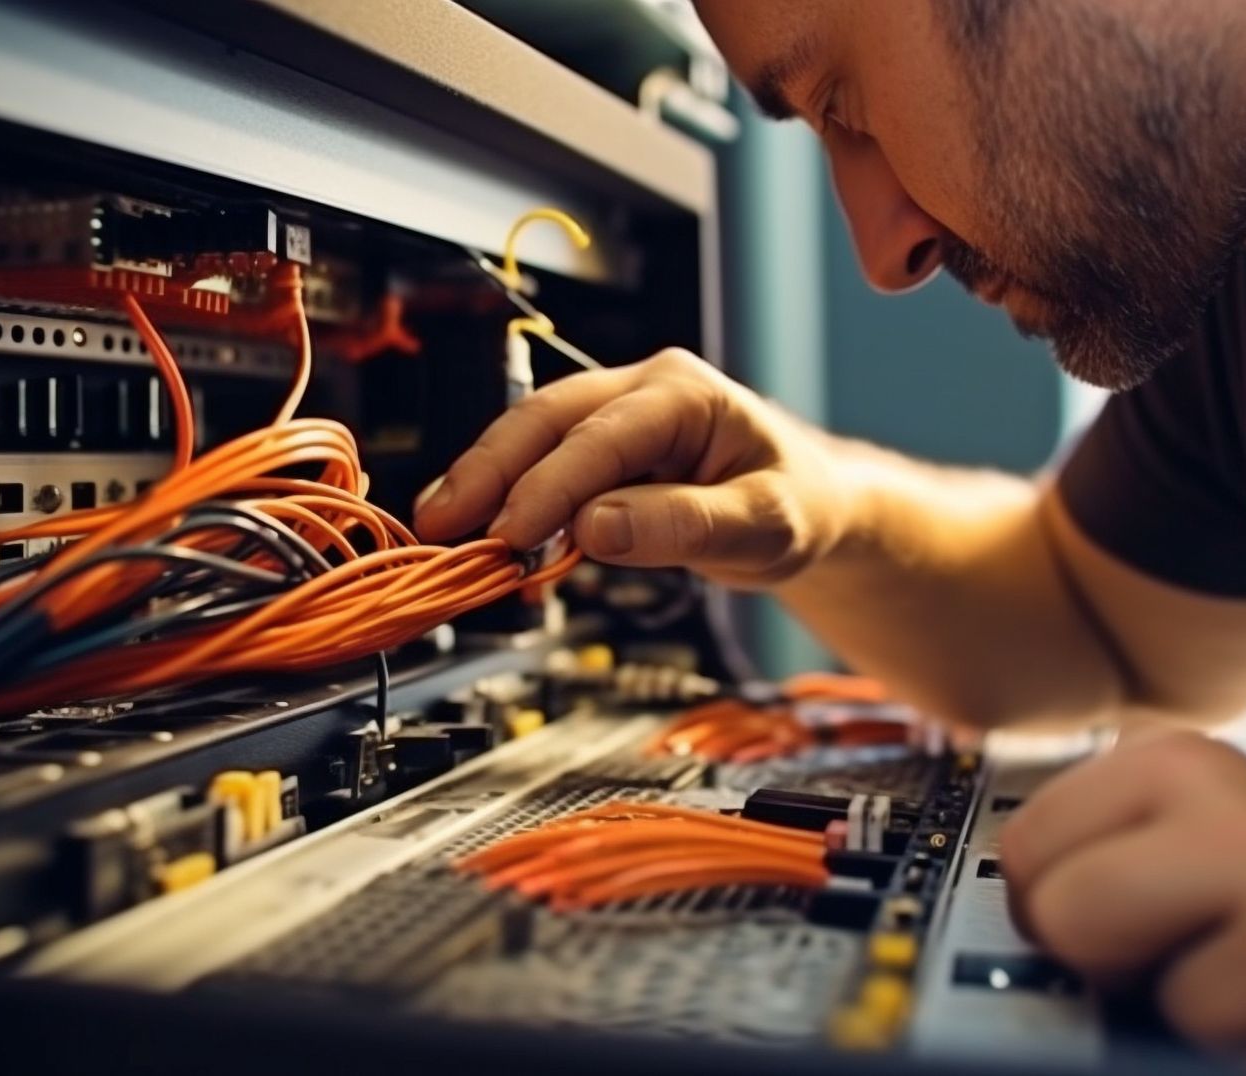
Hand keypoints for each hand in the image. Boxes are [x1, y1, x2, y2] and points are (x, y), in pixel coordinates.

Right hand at [414, 348, 845, 588]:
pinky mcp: (597, 445)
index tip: (509, 534)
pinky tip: (471, 517)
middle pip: (548, 418)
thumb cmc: (795, 507)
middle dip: (490, 469)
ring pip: (532, 431)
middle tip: (444, 524)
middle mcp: (642, 387)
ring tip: (439, 522)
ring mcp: (615, 411)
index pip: (602, 437)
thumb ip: (682, 525)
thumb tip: (593, 528)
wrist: (806, 506)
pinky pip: (541, 457)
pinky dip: (502, 488)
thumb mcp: (761, 525)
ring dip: (483, 475)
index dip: (549, 486)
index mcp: (685, 392)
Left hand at [1001, 731, 1245, 1063]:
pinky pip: (1192, 1036)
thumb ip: (1115, 847)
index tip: (1104, 917)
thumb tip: (1007, 898)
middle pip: (1053, 904)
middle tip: (1177, 960)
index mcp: (1181, 761)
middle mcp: (1227, 809)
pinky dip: (1229, 1046)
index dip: (1051, 902)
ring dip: (1170, 1005)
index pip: (1027, 840)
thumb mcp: (1219, 835)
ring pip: (1112, 976)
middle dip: (1094, 955)